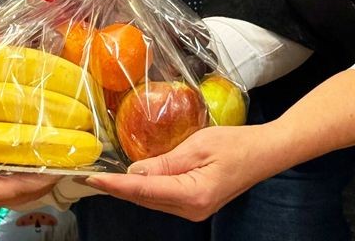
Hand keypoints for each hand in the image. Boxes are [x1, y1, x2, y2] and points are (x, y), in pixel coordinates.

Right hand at [0, 148, 61, 226]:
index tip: (60, 169)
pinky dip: (22, 181)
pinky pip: (10, 189)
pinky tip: (21, 169)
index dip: (43, 179)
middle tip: (59, 166)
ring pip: (21, 192)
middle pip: (28, 193)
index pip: (25, 187)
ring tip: (46, 166)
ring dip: (35, 182)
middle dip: (45, 182)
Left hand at [84, 125, 272, 221]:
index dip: (115, 184)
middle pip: (144, 198)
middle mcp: (191, 209)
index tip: (92, 178)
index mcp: (192, 195)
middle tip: (89, 175)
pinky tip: (132, 178)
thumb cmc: (237, 144)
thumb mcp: (199, 145)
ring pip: (152, 200)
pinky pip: (163, 198)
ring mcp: (194, 210)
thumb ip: (165, 161)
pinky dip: (145, 188)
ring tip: (104, 176)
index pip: (144, 189)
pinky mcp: (195, 204)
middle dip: (116, 188)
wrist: (266, 153)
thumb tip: (134, 171)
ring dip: (129, 189)